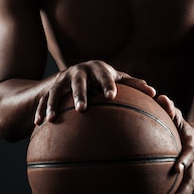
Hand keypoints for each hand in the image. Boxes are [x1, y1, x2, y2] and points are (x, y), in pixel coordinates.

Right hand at [34, 60, 155, 124]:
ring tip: (53, 119)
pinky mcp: (50, 88)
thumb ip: (133, 85)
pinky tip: (38, 124)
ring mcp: (62, 79)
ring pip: (56, 91)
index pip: (104, 75)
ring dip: (53, 104)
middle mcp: (79, 71)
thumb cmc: (103, 79)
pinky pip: (43, 100)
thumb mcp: (116, 79)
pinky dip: (40, 111)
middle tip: (83, 109)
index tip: (112, 96)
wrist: (74, 73)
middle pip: (78, 82)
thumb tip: (155, 93)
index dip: (108, 84)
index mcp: (97, 69)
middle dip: (79, 94)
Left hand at [155, 94, 193, 193]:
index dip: (184, 160)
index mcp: (192, 147)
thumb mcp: (179, 115)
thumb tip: (160, 97)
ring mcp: (192, 175)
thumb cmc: (185, 126)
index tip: (177, 168)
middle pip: (190, 182)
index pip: (189, 154)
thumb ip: (170, 108)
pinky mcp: (187, 183)